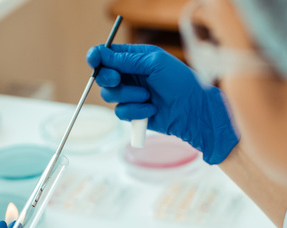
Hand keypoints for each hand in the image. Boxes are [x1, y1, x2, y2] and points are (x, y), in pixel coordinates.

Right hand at [87, 44, 238, 163]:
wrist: (192, 110)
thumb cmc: (180, 82)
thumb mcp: (154, 63)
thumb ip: (127, 60)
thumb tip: (103, 55)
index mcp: (135, 58)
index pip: (108, 55)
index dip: (97, 56)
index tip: (94, 60)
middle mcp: (130, 76)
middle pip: (103, 76)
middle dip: (108, 78)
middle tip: (117, 79)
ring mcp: (130, 95)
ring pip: (109, 95)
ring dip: (128, 95)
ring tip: (148, 96)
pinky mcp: (132, 112)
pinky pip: (120, 112)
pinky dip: (135, 111)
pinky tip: (151, 109)